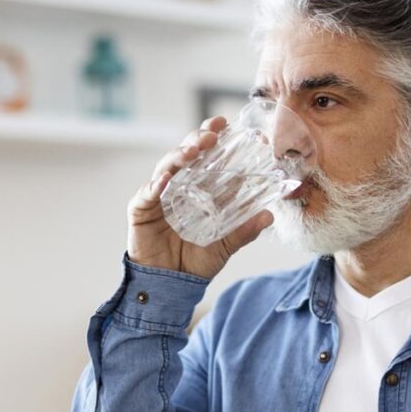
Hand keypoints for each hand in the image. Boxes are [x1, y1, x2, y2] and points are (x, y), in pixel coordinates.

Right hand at [128, 116, 273, 279]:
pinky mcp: (140, 210)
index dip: (216, 140)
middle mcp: (178, 187)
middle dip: (198, 139)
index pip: (208, 159)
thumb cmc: (195, 263)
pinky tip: (165, 178)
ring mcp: (158, 196)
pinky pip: (146, 193)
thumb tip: (269, 216)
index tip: (226, 125)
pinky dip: (155, 184)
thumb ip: (244, 231)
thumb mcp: (225, 247)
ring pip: (167, 166)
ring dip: (180, 156)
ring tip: (193, 151)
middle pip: (186, 154)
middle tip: (212, 133)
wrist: (171, 286)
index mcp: (199, 190)